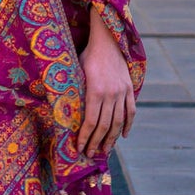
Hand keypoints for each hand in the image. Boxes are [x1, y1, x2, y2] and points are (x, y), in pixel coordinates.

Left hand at [76, 10, 135, 157]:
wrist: (108, 41)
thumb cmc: (87, 56)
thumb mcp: (76, 72)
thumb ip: (74, 91)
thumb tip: (64, 110)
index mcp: (95, 91)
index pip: (90, 122)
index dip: (85, 137)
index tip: (80, 148)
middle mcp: (110, 94)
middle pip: (104, 126)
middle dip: (96, 142)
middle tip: (90, 154)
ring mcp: (122, 92)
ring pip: (118, 122)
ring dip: (111, 138)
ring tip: (105, 150)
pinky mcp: (128, 89)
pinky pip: (131, 111)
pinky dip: (128, 125)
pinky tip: (123, 136)